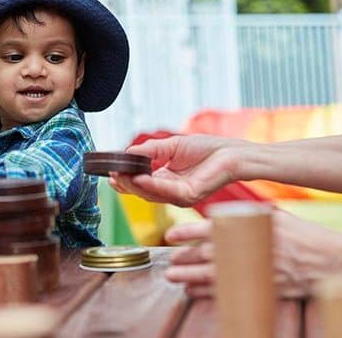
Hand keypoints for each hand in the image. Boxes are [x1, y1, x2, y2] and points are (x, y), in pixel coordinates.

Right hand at [109, 135, 239, 206]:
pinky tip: (140, 178)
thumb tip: (128, 153)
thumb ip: (149, 151)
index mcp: (166, 179)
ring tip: (120, 175)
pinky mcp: (190, 196)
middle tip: (112, 174)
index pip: (140, 183)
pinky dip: (152, 185)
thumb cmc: (206, 148)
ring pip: (151, 194)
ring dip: (134, 185)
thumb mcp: (170, 146)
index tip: (110, 173)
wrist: (230, 152)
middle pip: (142, 191)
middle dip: (126, 184)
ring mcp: (180, 196)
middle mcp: (171, 191)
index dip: (125, 180)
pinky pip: (167, 191)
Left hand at [161, 209, 341, 298]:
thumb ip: (251, 218)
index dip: (188, 232)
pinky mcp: (262, 289)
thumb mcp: (278, 218)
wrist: (334, 262)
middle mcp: (252, 248)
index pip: (212, 228)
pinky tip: (196, 292)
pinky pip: (229, 292)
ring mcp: (257, 271)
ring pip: (214, 275)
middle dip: (186, 259)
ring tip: (174, 277)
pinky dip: (209, 292)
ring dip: (191, 277)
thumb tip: (224, 217)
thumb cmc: (307, 238)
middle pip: (208, 255)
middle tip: (170, 261)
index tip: (171, 234)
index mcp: (253, 227)